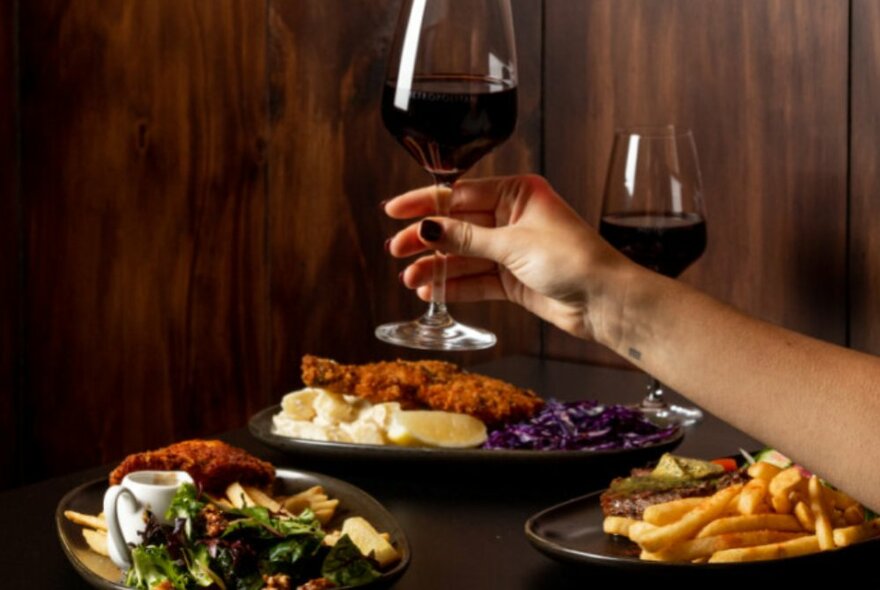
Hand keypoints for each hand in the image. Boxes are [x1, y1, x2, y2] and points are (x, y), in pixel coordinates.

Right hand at [383, 175, 631, 340]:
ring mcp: (511, 249)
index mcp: (517, 193)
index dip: (425, 204)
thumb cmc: (573, 259)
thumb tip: (428, 228)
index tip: (395, 211)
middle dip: (426, 239)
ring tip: (410, 279)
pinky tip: (431, 291)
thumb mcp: (513, 244)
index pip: (459, 195)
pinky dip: (454, 285)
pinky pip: (475, 278)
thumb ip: (467, 238)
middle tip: (396, 249)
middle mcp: (511, 218)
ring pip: (463, 255)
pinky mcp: (513, 278)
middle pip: (457, 225)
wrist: (604, 301)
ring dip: (436, 267)